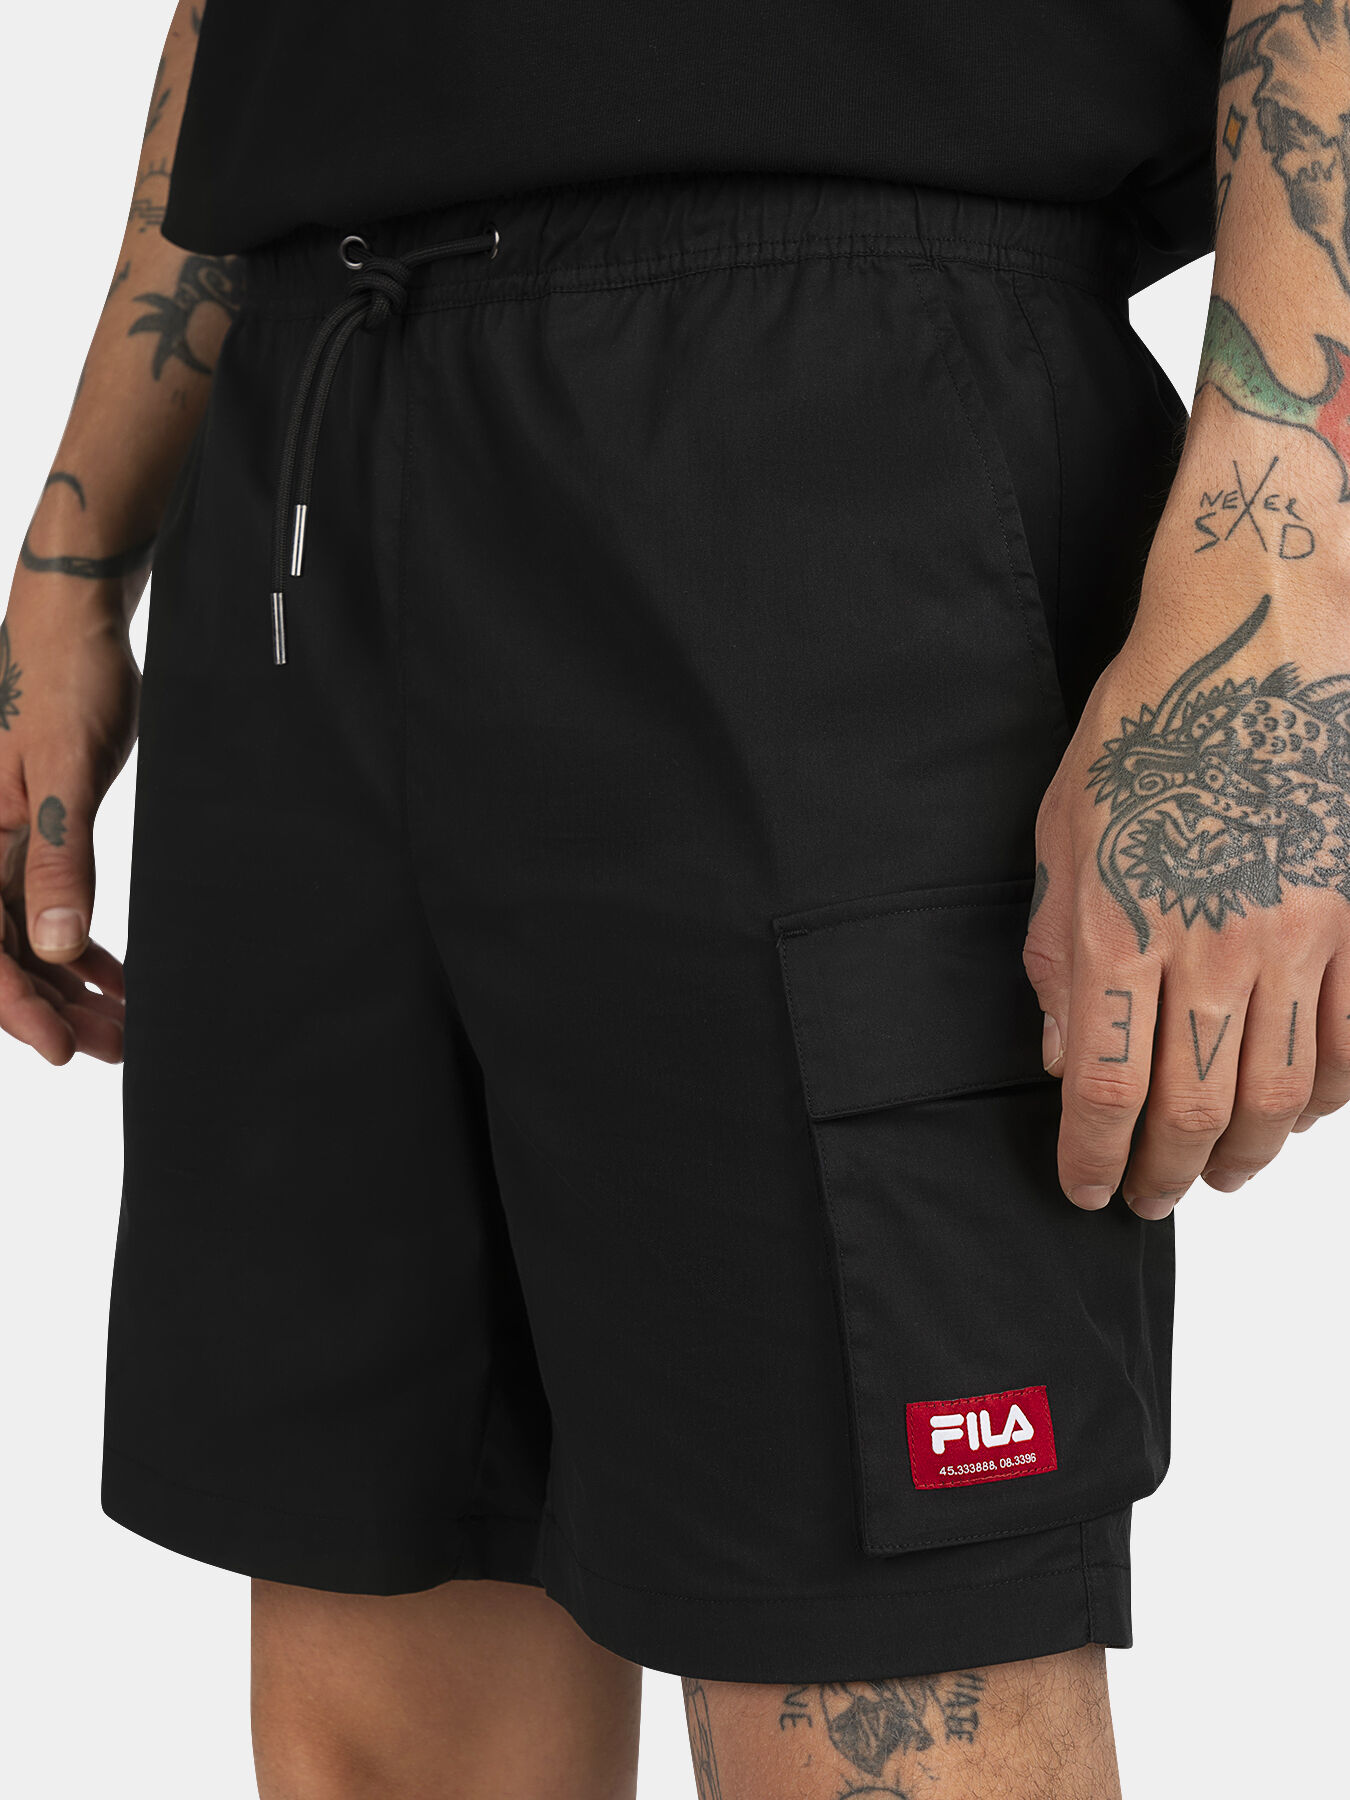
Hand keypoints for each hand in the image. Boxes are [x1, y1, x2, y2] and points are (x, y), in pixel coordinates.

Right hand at [0, 582, 137, 1063]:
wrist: (77, 622)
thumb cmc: (65, 680)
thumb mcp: (65, 771)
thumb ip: (59, 858)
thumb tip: (58, 945)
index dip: (18, 1005)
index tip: (62, 1047)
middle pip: (6, 952)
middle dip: (55, 1008)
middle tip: (114, 1047)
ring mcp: (1, 845)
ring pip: (29, 936)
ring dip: (73, 985)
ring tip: (125, 1026)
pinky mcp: (31, 834)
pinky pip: (45, 907)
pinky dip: (81, 946)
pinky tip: (116, 979)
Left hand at [1024, 582, 1349, 1218]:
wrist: (1260, 645)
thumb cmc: (1149, 731)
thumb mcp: (1063, 835)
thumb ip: (1057, 953)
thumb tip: (1060, 1052)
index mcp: (1124, 928)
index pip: (1106, 1091)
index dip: (1093, 1160)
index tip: (1084, 1188)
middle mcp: (1214, 948)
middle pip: (1196, 1112)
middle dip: (1166, 1174)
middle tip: (1149, 1197)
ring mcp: (1299, 938)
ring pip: (1284, 1096)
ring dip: (1248, 1155)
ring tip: (1219, 1174)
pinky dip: (1328, 1098)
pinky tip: (1301, 1114)